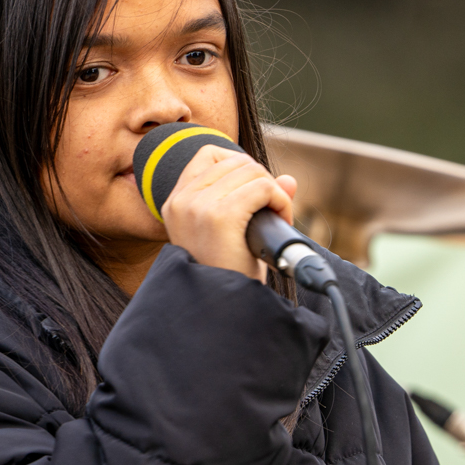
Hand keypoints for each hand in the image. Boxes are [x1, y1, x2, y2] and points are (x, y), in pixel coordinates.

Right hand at [161, 144, 298, 280]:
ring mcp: (198, 207)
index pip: (207, 154)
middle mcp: (182, 201)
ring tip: (275, 220)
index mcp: (175, 203)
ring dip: (275, 193)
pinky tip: (280, 221)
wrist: (222, 310)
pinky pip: (263, 188)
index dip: (239, 165)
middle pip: (236, 161)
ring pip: (253, 171)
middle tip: (271, 213)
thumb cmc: (228, 276)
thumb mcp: (233, 233)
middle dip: (262, 181)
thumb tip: (289, 180)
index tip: (252, 193)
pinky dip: (281, 202)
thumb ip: (255, 199)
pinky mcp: (220, 217)